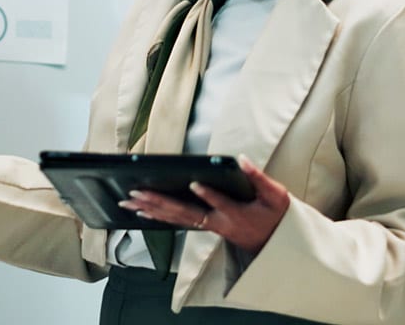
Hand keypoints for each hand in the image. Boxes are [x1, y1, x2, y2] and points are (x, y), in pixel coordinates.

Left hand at [117, 156, 289, 253]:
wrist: (274, 243)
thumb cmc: (274, 216)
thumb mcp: (275, 196)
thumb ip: (258, 178)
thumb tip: (242, 159)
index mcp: (236, 214)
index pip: (221, 203)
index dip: (209, 195)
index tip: (194, 184)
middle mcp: (218, 223)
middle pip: (185, 213)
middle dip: (160, 203)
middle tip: (137, 193)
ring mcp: (209, 226)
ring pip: (177, 219)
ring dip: (152, 210)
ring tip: (129, 201)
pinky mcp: (204, 227)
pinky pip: (178, 223)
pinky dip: (159, 217)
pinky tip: (141, 212)